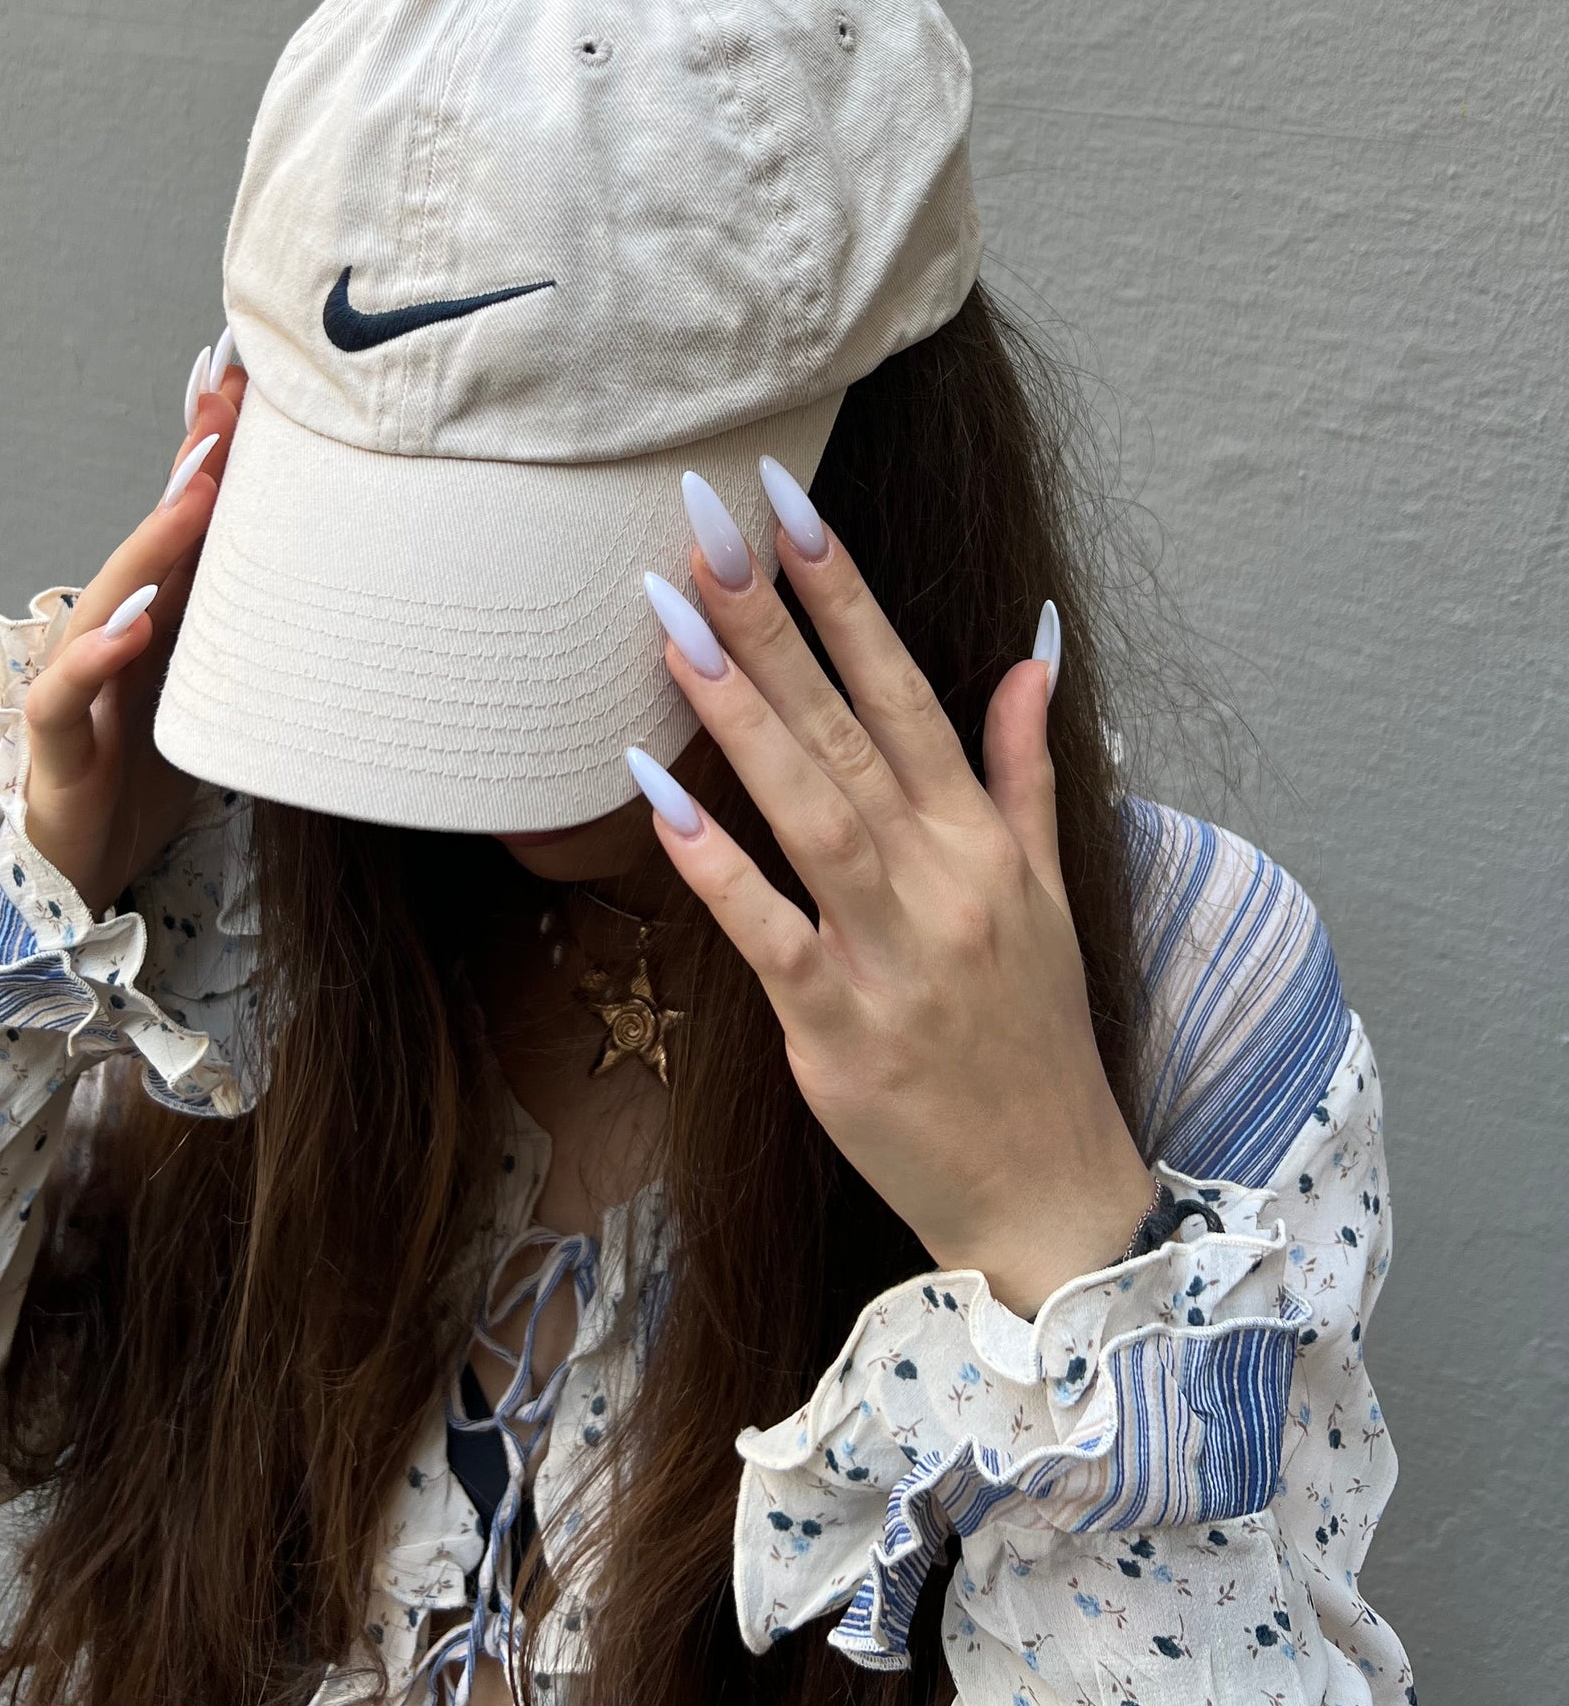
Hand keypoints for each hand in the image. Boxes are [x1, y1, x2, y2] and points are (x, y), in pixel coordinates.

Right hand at [19, 343, 245, 918]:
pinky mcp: (54, 742)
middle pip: (155, 538)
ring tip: (199, 491)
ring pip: (111, 596)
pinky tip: (134, 626)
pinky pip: (67, 692)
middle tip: (229, 401)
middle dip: (192, 467)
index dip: (216, 451)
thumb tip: (340, 576)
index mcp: (159, 615)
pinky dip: (98, 656)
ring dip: (154, 543)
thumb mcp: (215, 688)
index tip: (251, 380)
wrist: (78, 867)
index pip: (190, 522)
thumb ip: (250, 629)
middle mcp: (114, 629)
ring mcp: (77, 678)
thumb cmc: (149, 769)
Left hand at [634, 468, 1150, 1317]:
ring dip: (740, 711)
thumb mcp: (1051, 894)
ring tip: (673, 619)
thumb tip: (1031, 654)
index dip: (846, 596)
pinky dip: (714, 861)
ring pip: (809, 809)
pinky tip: (653, 792)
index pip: (908, 690)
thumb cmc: (1035, 1037)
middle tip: (707, 525)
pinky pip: (766, 931)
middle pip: (844, 728)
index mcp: (983, 841)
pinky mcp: (837, 1028)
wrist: (1048, 1197)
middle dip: (774, 620)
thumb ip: (1025, 770)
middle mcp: (941, 880)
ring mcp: (890, 953)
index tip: (791, 508)